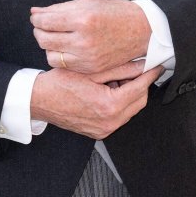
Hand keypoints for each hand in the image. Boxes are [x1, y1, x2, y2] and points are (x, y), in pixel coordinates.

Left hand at [30, 0, 151, 73]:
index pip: (46, 21)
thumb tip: (36, 11)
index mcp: (83, 19)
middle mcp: (84, 40)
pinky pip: (63, 65)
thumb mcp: (88, 3)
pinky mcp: (90, 68)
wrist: (143, 31)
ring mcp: (87, 57)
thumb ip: (59, 9)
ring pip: (50, 55)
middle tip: (42, 25)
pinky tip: (65, 48)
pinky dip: (59, 56)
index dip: (36, 18)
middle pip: (44, 39)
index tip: (36, 16)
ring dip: (48, 45)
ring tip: (55, 37)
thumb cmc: (116, 13)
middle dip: (39, 31)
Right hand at [30, 65, 162, 139]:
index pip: (140, 88)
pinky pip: (118, 117)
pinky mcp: (99, 132)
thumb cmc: (59, 84)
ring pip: (130, 110)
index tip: (156, 66)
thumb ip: (120, 69)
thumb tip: (142, 64)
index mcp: (109, 106)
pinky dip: (119, 104)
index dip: (149, 75)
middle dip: (140, 85)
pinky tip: (109, 91)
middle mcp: (109, 122)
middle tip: (136, 70)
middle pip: (139, 102)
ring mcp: (104, 130)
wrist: (39, 101)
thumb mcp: (92, 71)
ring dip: (130, 94)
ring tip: (117, 79)